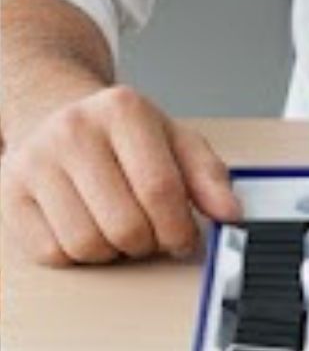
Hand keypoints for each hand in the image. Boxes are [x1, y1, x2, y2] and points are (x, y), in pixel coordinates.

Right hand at [0, 85, 241, 265]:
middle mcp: (75, 130)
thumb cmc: (119, 129)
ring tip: (123, 226)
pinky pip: (53, 254)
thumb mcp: (172, 136)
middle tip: (155, 233)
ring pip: (88, 244)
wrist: (55, 110)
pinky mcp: (11, 193)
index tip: (186, 239)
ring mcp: (37, 161)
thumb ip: (207, 174)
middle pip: (125, 223)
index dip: (179, 227)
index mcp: (123, 110)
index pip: (160, 188)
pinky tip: (91, 227)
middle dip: (150, 242)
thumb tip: (230, 212)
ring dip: (115, 251)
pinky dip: (79, 255)